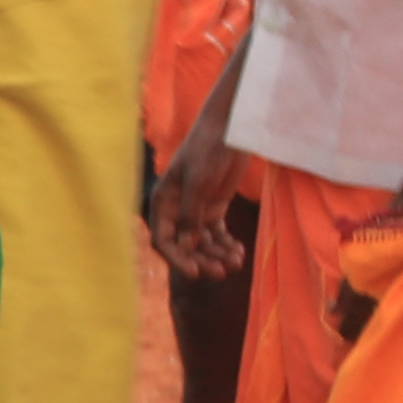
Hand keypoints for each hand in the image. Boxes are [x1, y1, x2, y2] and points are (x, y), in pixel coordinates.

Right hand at [147, 78, 248, 280]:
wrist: (230, 129)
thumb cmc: (207, 150)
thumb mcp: (198, 182)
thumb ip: (190, 215)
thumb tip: (186, 246)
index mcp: (164, 202)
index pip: (164, 240)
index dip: (178, 259)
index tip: (196, 273)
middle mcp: (176, 209)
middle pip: (185, 245)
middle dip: (203, 260)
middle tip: (222, 271)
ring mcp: (196, 209)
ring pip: (203, 242)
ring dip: (217, 255)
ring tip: (236, 262)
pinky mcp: (214, 207)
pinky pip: (218, 234)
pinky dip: (227, 244)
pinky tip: (239, 251)